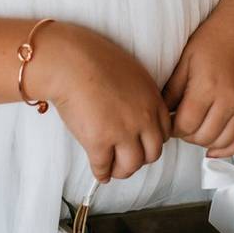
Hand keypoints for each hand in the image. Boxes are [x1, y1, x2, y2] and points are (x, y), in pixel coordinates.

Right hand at [40, 24, 170, 181]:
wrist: (70, 62)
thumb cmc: (93, 59)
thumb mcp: (131, 73)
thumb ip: (137, 94)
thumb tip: (131, 108)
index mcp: (152, 100)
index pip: (163, 133)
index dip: (151, 142)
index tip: (143, 144)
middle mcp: (143, 119)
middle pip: (152, 153)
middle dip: (140, 159)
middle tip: (128, 159)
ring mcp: (122, 133)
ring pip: (131, 165)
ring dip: (122, 170)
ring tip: (113, 168)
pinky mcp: (99, 142)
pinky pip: (103, 167)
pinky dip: (101, 173)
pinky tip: (99, 172)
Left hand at [164, 3, 233, 157]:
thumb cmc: (212, 39)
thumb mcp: (185, 60)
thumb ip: (172, 90)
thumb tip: (162, 114)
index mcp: (207, 88)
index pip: (185, 125)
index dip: (172, 128)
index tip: (168, 121)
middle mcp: (228, 100)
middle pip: (203, 136)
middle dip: (187, 135)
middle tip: (180, 125)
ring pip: (222, 140)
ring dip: (204, 142)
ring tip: (195, 131)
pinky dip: (229, 148)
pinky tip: (214, 150)